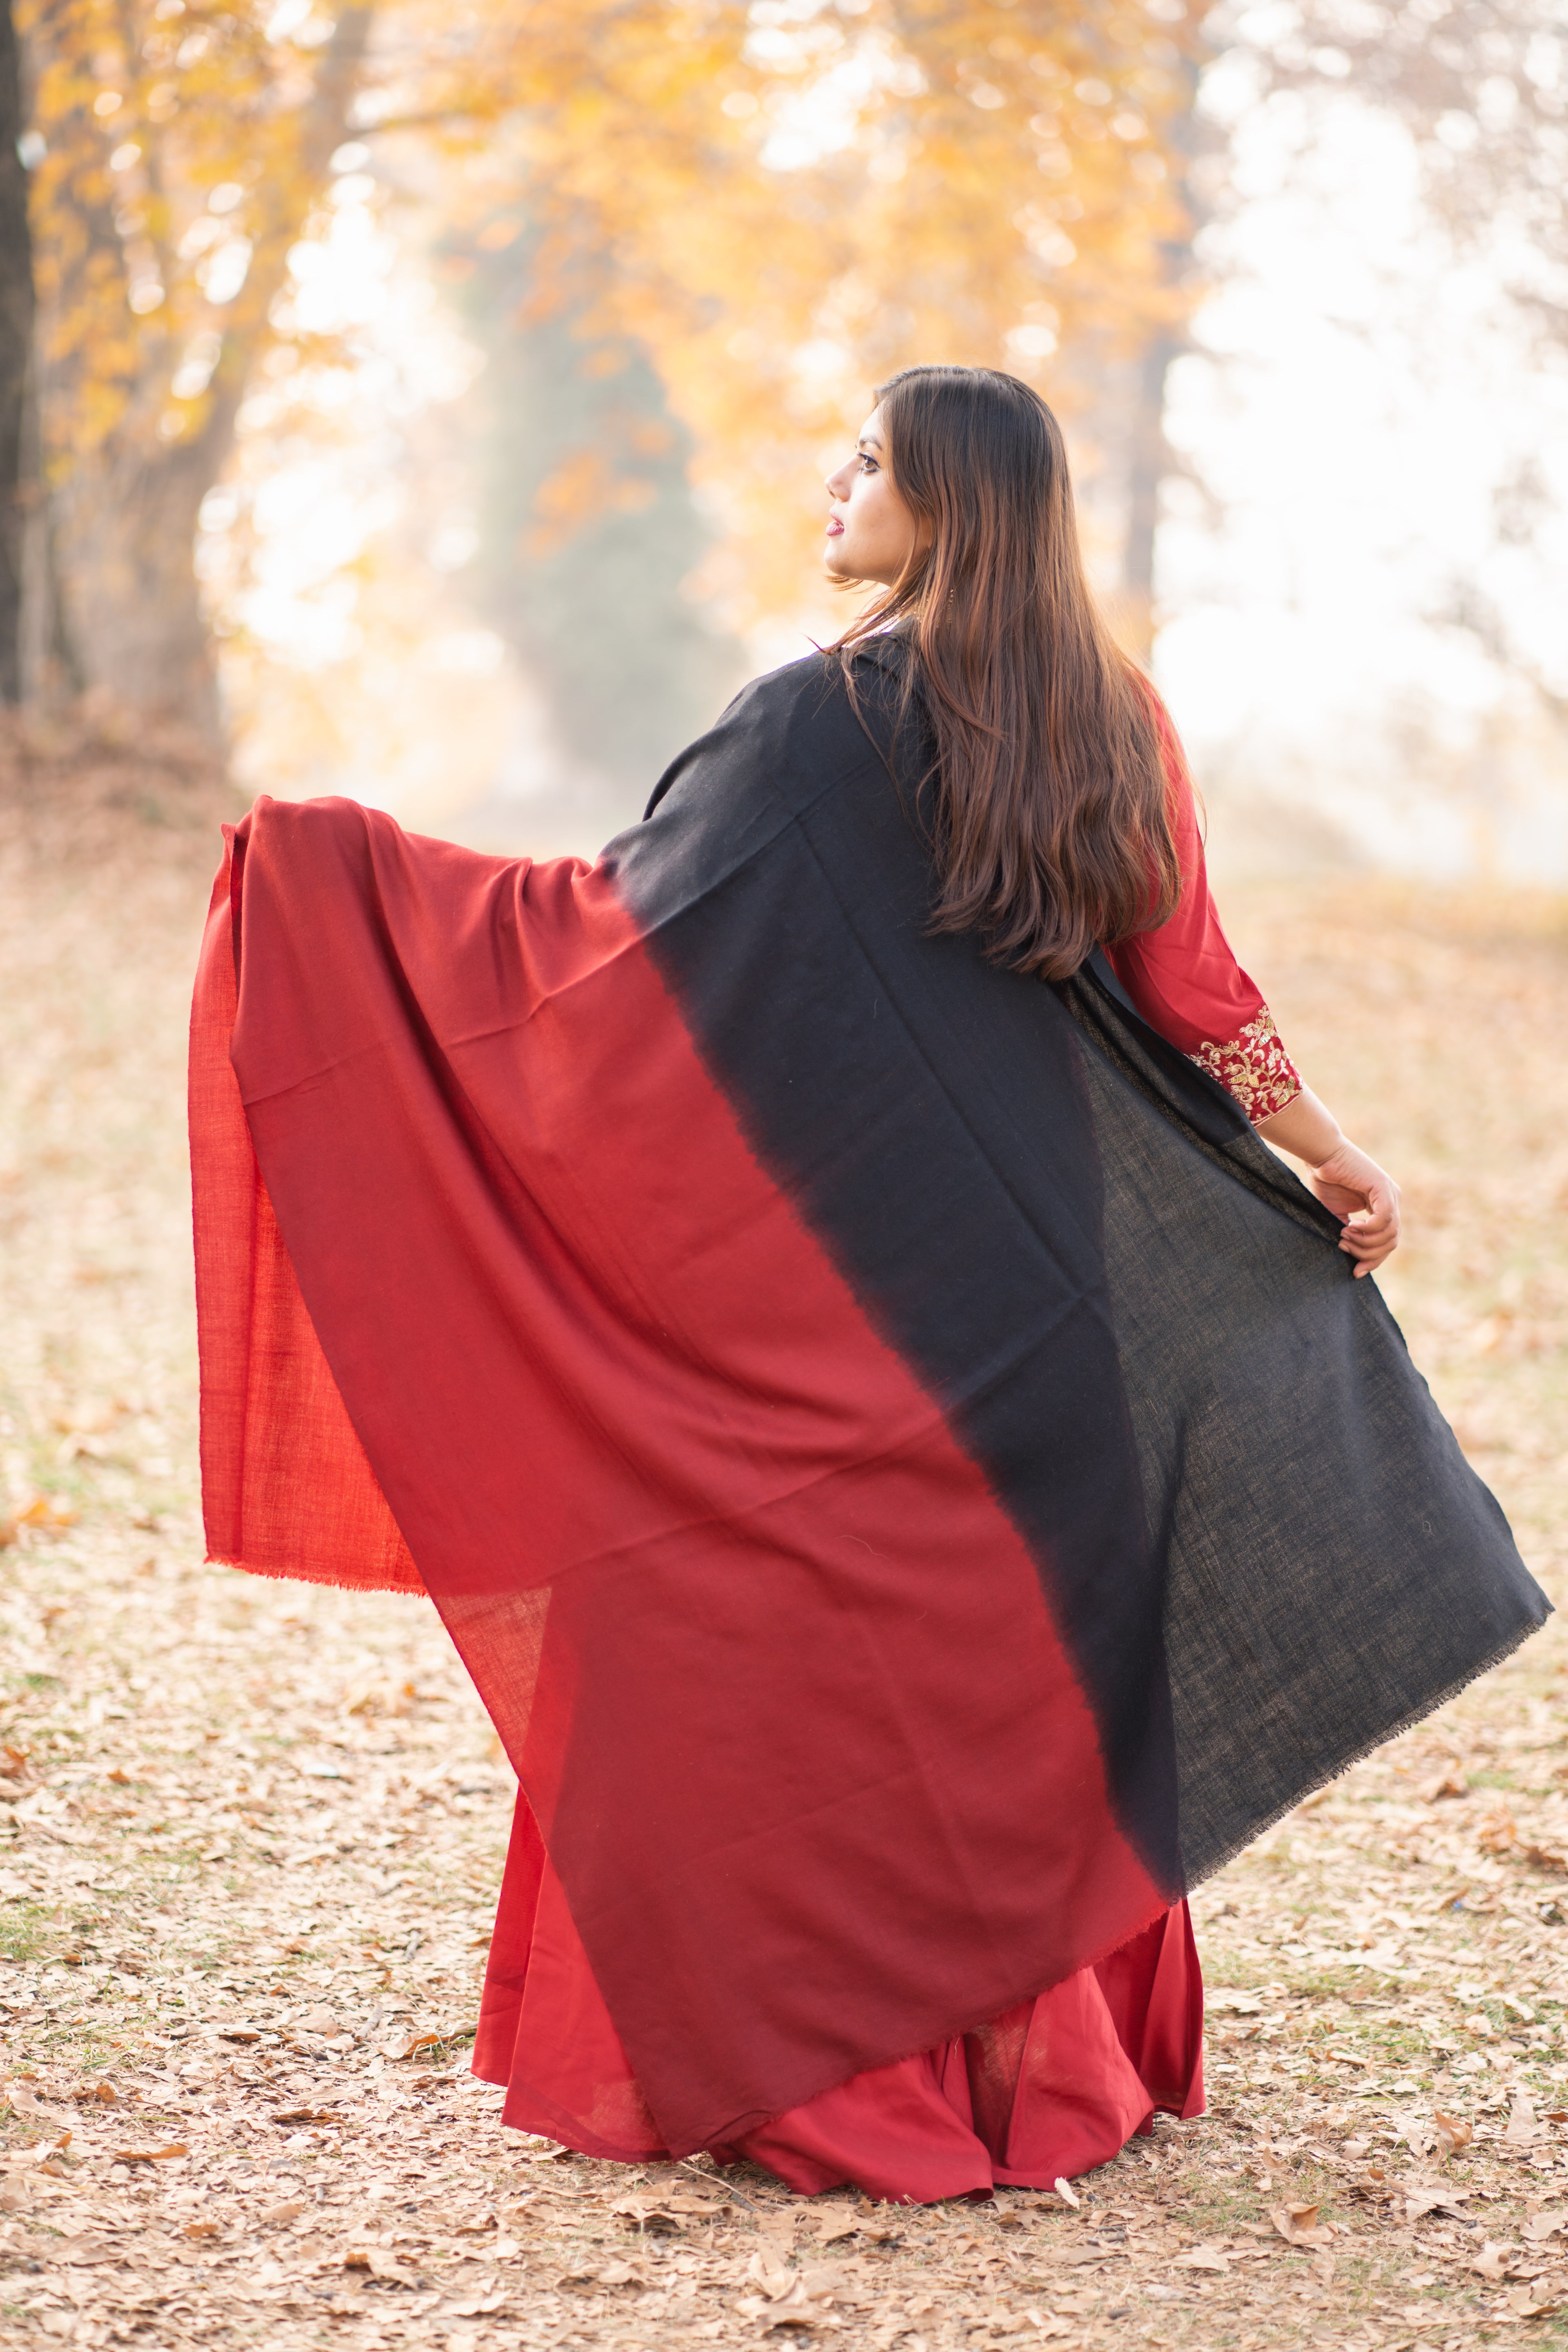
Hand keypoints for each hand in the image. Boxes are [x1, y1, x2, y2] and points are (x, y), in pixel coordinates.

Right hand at [1307, 1140, 1400, 1276]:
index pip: (1388, 1242)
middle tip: (1344, 1249)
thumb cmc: (1325, 1181)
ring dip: (1365, 1242)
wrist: (1321, 1156)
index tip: (1355, 1272)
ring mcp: (1391, 1194)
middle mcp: (1393, 1201)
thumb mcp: (1337, 1215)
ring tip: (1343, 1236)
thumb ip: (1350, 1234)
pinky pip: (1384, 1220)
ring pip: (1390, 1235)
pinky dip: (1367, 1230)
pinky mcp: (1384, 1189)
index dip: (1373, 1260)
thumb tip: (1350, 1258)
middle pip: (1392, 1242)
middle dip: (1368, 1254)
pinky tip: (1350, 1227)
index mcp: (1384, 1207)